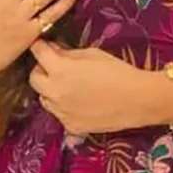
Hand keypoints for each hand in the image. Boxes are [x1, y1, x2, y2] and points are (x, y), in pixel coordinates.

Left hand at [27, 37, 170, 137]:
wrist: (139, 100)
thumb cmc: (118, 71)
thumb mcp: (92, 54)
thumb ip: (68, 54)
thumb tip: (54, 51)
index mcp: (59, 70)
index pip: (38, 52)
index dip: (40, 47)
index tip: (43, 46)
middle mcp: (54, 92)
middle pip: (34, 78)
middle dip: (42, 70)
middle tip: (55, 66)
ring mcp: (61, 112)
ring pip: (44, 98)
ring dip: (51, 90)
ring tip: (69, 86)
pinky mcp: (70, 126)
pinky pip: (59, 114)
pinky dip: (64, 107)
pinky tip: (80, 103)